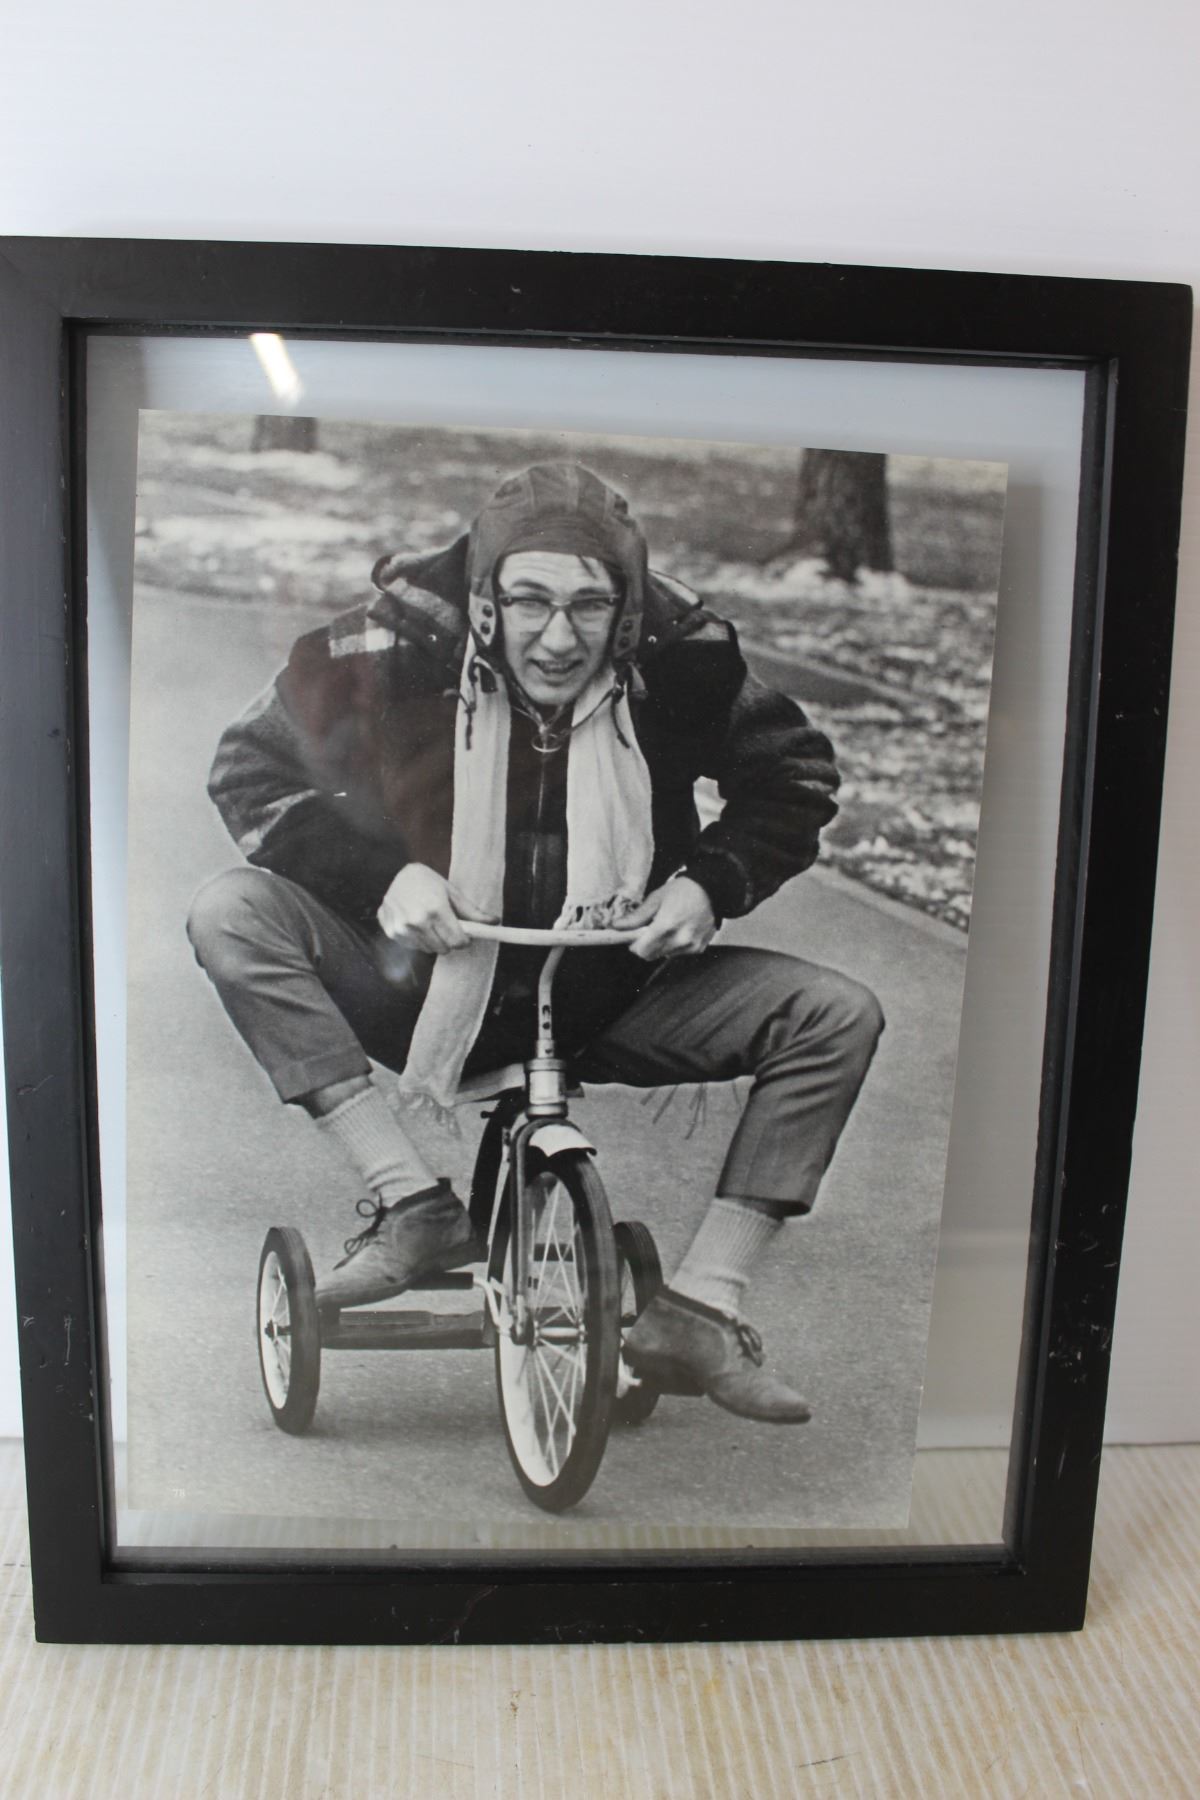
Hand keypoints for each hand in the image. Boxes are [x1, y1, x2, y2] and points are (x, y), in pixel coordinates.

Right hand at [377, 864, 497, 953]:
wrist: (396, 874)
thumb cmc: (427, 881)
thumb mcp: (452, 892)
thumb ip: (472, 912)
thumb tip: (495, 922)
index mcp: (435, 910)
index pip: (457, 941)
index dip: (464, 940)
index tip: (465, 935)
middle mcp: (417, 921)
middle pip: (443, 949)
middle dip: (449, 941)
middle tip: (447, 927)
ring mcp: (402, 928)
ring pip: (428, 949)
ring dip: (433, 940)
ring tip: (430, 922)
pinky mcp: (391, 932)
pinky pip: (412, 946)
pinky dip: (418, 939)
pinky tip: (415, 923)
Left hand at [618, 876, 716, 962]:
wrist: (713, 890)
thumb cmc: (683, 890)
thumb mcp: (656, 899)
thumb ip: (636, 917)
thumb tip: (615, 926)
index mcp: (666, 926)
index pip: (641, 950)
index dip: (633, 944)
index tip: (633, 936)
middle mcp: (679, 940)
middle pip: (651, 955)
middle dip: (645, 945)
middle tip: (648, 929)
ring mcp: (690, 946)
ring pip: (664, 955)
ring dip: (660, 946)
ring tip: (667, 926)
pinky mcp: (698, 948)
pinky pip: (679, 953)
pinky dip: (674, 945)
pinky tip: (679, 930)